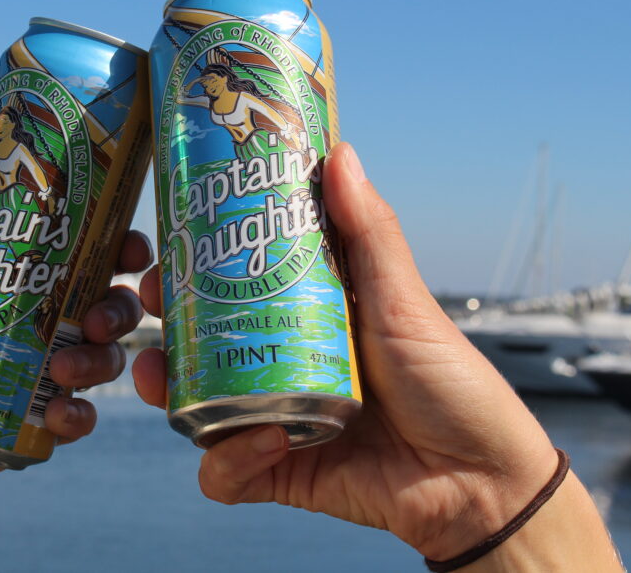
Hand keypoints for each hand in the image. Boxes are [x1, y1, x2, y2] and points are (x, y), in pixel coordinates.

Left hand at [0, 137, 151, 510]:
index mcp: (36, 282)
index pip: (99, 257)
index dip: (126, 249)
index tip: (131, 247)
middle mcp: (52, 325)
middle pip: (117, 306)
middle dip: (124, 307)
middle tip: (98, 315)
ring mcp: (51, 375)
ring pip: (107, 360)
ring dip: (101, 361)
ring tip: (65, 367)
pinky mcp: (41, 423)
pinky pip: (80, 418)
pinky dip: (79, 417)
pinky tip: (59, 414)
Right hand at [132, 142, 557, 560]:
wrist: (481, 479)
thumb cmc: (451, 382)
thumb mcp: (403, 298)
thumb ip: (369, 231)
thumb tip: (340, 152)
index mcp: (308, 319)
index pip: (237, 286)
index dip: (195, 267)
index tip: (170, 241)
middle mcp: (285, 366)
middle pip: (203, 344)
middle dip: (167, 326)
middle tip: (150, 303)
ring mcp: (277, 419)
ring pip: (199, 405)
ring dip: (173, 392)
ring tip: (159, 377)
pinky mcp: (280, 473)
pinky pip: (227, 472)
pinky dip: (231, 460)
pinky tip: (266, 441)